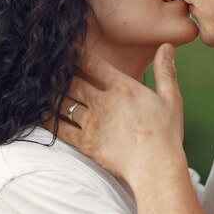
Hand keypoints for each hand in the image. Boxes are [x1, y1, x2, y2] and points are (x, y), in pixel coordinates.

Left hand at [56, 44, 186, 183]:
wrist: (156, 167)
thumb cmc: (166, 134)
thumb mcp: (171, 99)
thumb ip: (165, 72)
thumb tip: (166, 46)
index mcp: (123, 87)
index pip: (92, 63)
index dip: (77, 55)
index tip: (68, 51)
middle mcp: (103, 101)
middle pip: (73, 81)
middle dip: (61, 74)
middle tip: (51, 69)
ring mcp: (92, 122)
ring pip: (63, 103)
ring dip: (52, 95)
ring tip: (45, 90)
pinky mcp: (85, 143)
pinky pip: (59, 128)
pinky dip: (48, 119)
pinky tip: (41, 114)